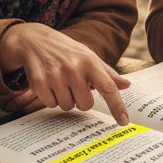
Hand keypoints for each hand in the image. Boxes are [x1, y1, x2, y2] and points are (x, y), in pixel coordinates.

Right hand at [0, 23, 130, 124]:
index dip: (117, 106)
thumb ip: (108, 73)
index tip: (124, 122)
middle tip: (74, 86)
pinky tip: (48, 83)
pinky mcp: (39, 82)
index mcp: (90, 61)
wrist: (35, 40)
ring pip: (67, 106)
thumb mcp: (89, 57)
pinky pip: (51, 104)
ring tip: (60, 81)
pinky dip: (50, 98)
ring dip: (65, 99)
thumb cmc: (68, 52)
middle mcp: (73, 68)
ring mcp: (55, 75)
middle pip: (86, 105)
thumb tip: (127, 85)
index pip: (108, 87)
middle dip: (81, 99)